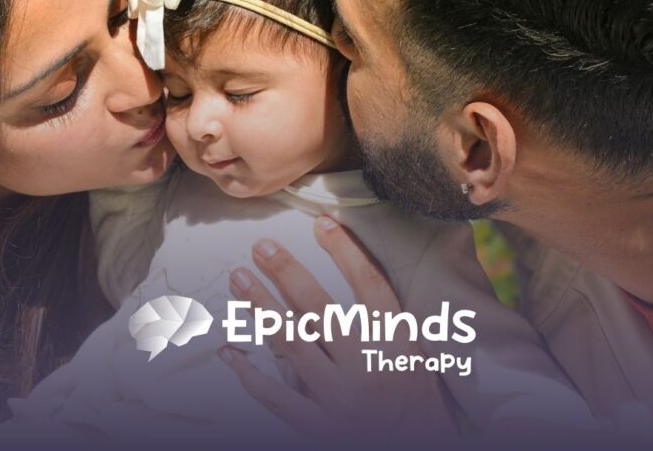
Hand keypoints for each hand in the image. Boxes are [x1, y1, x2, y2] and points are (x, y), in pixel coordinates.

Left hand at [219, 216, 458, 444]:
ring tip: (239, 280)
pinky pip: (280, 399)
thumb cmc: (418, 395)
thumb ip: (387, 312)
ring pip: (293, 344)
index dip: (344, 250)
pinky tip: (230, 354)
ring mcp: (342, 397)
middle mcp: (366, 364)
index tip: (320, 223)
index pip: (367, 283)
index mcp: (395, 341)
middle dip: (286, 273)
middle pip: (319, 308)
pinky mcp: (323, 427)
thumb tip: (353, 260)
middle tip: (262, 247)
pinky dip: (252, 377)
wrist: (422, 447)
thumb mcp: (417, 348)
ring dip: (263, 307)